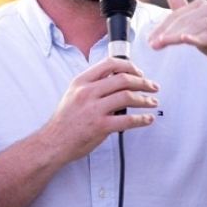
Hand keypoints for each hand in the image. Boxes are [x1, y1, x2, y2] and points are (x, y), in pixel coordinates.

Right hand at [44, 57, 158, 163]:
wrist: (54, 142)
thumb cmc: (65, 120)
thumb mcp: (74, 93)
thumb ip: (93, 84)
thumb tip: (117, 78)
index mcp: (81, 81)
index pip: (110, 64)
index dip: (129, 66)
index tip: (139, 72)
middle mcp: (87, 92)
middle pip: (123, 79)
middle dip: (143, 82)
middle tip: (152, 87)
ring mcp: (94, 109)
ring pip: (128, 97)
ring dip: (145, 100)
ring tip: (152, 102)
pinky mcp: (100, 126)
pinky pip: (128, 120)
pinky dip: (142, 119)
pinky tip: (148, 119)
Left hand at [148, 0, 206, 71]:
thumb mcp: (199, 29)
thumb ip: (184, 15)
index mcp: (202, 6)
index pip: (177, 16)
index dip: (162, 28)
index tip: (150, 40)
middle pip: (183, 21)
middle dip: (166, 33)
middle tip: (152, 45)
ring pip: (194, 28)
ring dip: (176, 36)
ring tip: (163, 43)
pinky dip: (197, 38)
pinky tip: (186, 40)